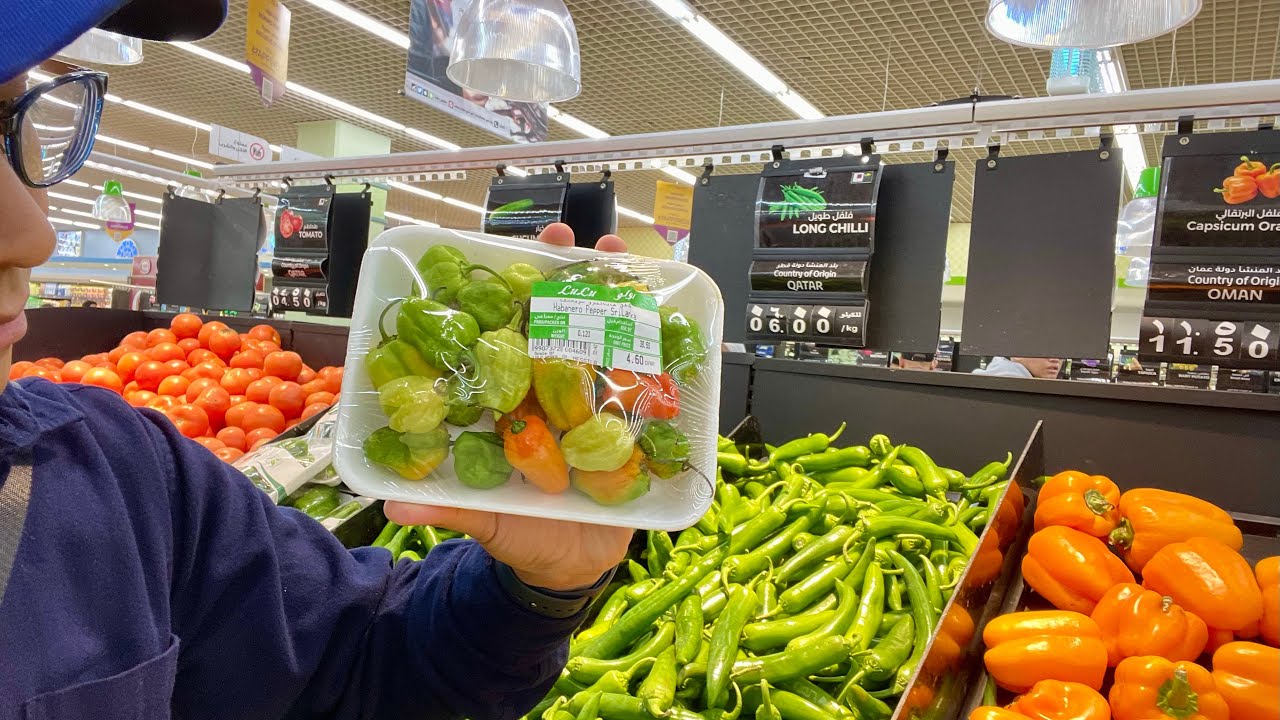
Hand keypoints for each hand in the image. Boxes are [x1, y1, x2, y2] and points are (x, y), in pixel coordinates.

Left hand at [384, 222, 632, 590]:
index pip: (501, 340)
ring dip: (613, 293)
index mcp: (510, 406)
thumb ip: (447, 508)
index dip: (498, 299)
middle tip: (565, 237)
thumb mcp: (486, 522)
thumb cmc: (523, 539)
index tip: (495, 257)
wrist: (576, 569)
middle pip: (554, 325)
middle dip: (561, 278)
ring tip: (616, 252)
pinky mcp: (632, 421)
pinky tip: (669, 311)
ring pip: (602, 339)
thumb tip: (390, 504)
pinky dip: (658, 343)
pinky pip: (646, 378)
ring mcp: (592, 403)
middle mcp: (549, 395)